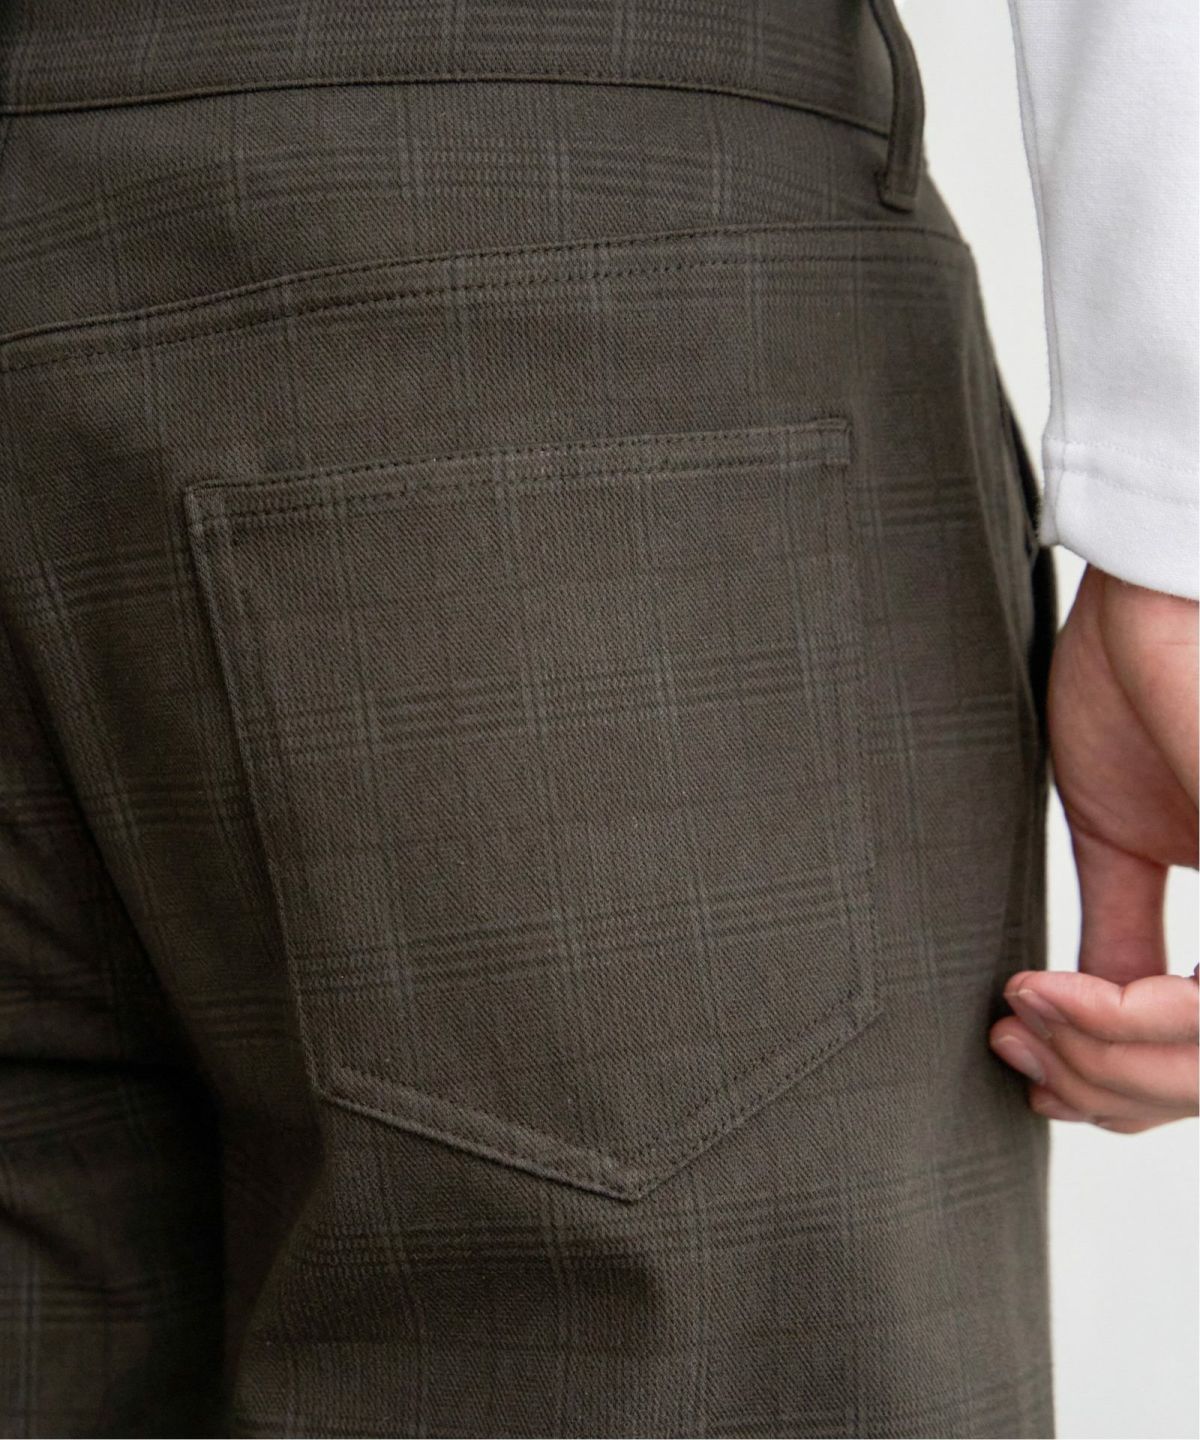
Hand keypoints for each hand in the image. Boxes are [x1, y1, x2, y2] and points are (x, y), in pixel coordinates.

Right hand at [989, 564, 1198, 1130]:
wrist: (1151, 589)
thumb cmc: (1144, 682)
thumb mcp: (1119, 838)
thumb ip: (1117, 939)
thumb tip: (1079, 1029)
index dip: (1125, 1088)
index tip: (1030, 1069)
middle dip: (1105, 1083)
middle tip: (1013, 1043)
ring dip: (1103, 1056)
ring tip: (1018, 1012)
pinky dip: (1126, 1017)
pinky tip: (1043, 991)